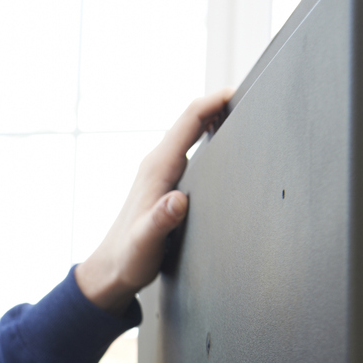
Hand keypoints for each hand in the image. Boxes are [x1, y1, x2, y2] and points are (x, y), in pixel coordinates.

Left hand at [74, 89, 231, 314]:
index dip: (214, 101)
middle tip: (250, 99)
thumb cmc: (128, 257)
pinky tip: (220, 145)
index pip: (189, 121)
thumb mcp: (146, 241)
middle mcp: (157, 164)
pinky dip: (206, 137)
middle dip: (219, 104)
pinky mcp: (163, 183)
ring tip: (240, 114)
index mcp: (157, 168)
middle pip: (191, 120)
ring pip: (190, 133)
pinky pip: (188, 149)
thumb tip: (177, 201)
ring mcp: (159, 172)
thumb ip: (161, 220)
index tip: (238, 92)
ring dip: (213, 119)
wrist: (112, 269)